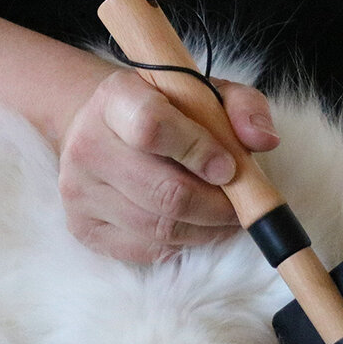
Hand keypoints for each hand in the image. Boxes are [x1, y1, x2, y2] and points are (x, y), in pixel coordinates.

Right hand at [58, 68, 279, 262]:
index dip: (199, 151)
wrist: (102, 127)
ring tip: (225, 218)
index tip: (230, 167)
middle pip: (164, 191)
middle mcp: (88, 143)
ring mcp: (79, 190)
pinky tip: (194, 228)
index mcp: (116, 97)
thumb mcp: (206, 93)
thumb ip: (242, 107)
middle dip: (217, 207)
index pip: (153, 128)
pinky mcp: (82, 227)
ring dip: (206, 231)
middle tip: (242, 206)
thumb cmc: (165, 111)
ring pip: (159, 228)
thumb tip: (263, 141)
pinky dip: (182, 245)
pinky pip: (146, 250)